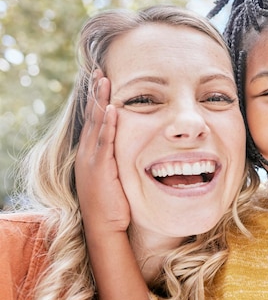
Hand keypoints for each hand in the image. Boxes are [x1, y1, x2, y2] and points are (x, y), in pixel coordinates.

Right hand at [75, 71, 149, 299]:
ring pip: (96, 124)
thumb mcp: (120, 176)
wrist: (106, 227)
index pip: (97, 120)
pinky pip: (103, 142)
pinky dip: (106, 125)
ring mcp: (92, 160)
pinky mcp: (100, 169)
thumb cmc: (116, 204)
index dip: (99, 100)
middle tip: (99, 71)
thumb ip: (125, 160)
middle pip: (93, 116)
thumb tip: (145, 150)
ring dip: (99, 101)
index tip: (103, 81)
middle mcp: (90, 153)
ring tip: (103, 80)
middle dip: (96, 93)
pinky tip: (111, 109)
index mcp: (95, 153)